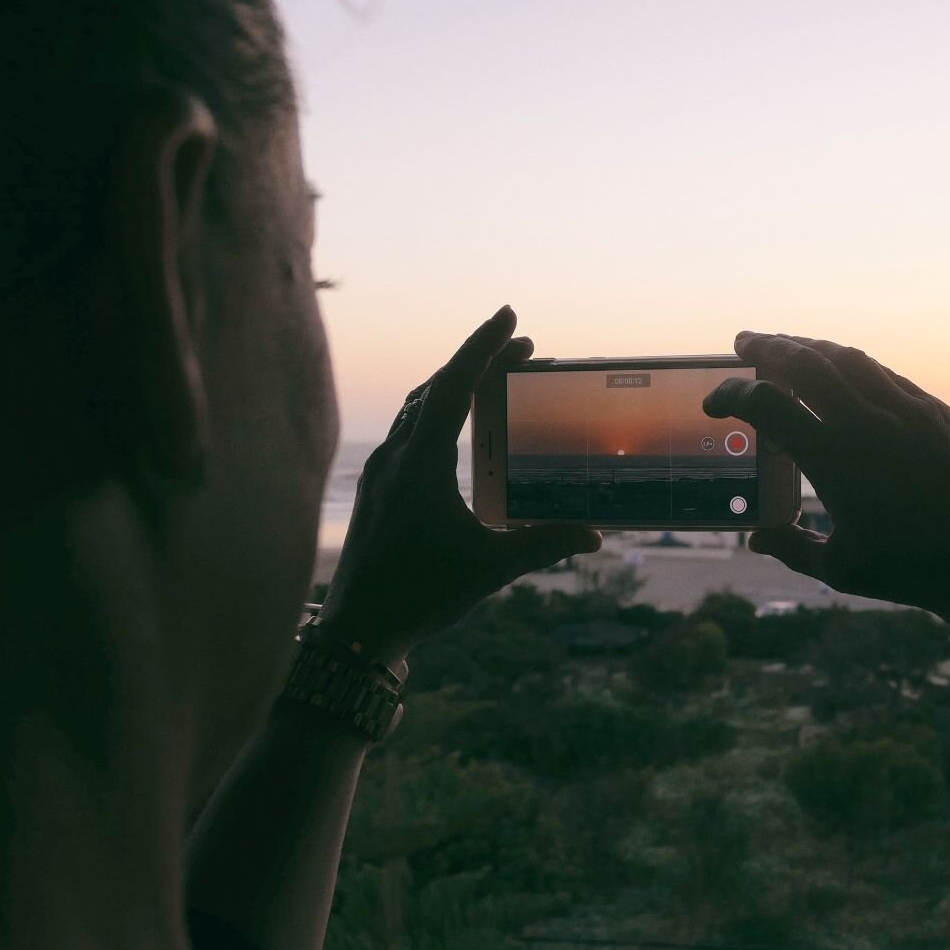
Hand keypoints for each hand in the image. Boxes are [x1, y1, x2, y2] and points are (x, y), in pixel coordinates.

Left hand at [318, 307, 600, 664]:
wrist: (355, 632)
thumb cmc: (418, 596)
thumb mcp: (489, 568)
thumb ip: (542, 544)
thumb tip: (594, 535)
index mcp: (420, 464)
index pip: (454, 387)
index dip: (483, 348)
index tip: (510, 317)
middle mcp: (396, 458)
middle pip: (437, 389)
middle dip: (479, 361)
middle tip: (521, 347)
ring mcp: (381, 472)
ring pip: (418, 409)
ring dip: (455, 385)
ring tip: (493, 377)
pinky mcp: (376, 490)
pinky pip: (408, 433)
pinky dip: (437, 413)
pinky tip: (455, 430)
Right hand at [703, 332, 949, 616]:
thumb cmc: (911, 572)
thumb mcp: (840, 569)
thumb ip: (792, 548)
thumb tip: (758, 537)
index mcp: (834, 461)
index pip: (767, 406)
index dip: (732, 396)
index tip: (715, 403)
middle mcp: (868, 424)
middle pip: (805, 363)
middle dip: (767, 347)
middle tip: (744, 343)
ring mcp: (907, 411)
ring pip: (848, 358)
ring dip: (811, 347)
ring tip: (790, 348)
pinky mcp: (937, 412)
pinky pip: (885, 374)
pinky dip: (853, 365)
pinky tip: (844, 372)